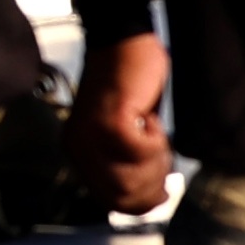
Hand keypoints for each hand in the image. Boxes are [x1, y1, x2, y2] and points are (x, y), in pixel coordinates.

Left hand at [63, 30, 173, 215]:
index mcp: (79, 155)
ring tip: (158, 135)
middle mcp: (79, 150)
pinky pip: (142, 152)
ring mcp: (91, 137)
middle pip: (125, 196)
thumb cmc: (131, 85)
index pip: (112, 201)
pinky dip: (157, 140)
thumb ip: (129, 164)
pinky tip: (150, 118)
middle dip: (154, 183)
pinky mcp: (110, 122)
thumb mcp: (125, 132)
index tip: (163, 192)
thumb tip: (153, 200)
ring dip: (157, 162)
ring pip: (133, 179)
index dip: (143, 204)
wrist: (123, 41)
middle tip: (165, 157)